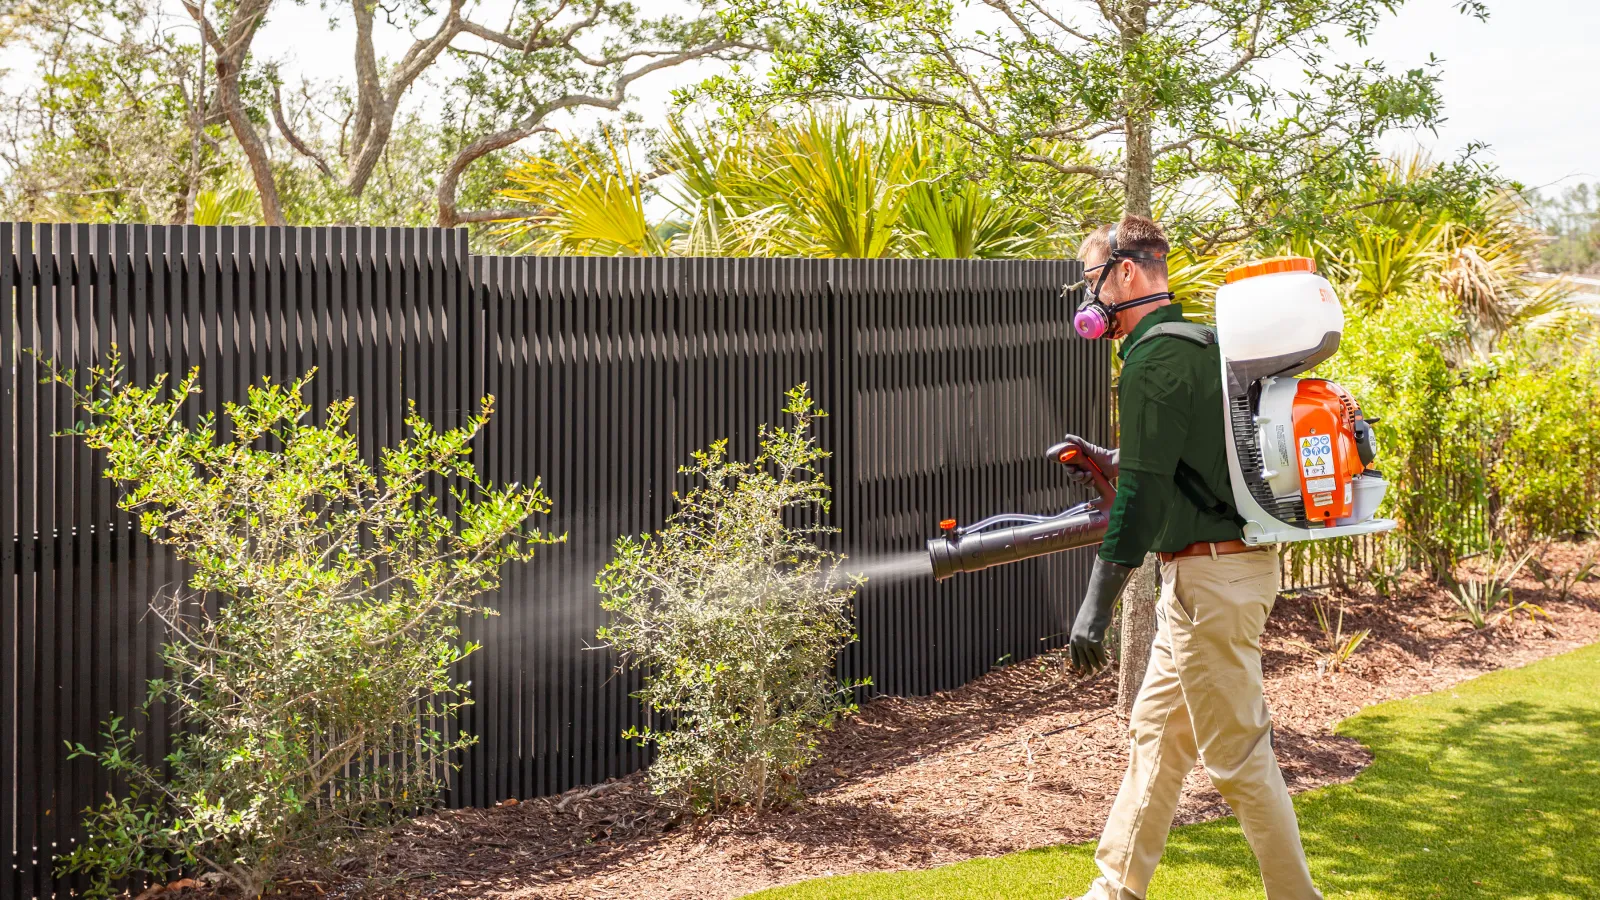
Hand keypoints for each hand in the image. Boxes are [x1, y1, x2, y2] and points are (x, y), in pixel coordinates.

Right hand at [1058, 434, 1118, 485]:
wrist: (1114, 463)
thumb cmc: (1102, 454)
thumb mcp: (1089, 448)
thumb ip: (1078, 442)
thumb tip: (1066, 437)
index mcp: (1077, 459)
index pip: (1067, 465)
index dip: (1067, 468)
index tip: (1071, 469)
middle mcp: (1080, 466)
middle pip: (1071, 474)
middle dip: (1075, 475)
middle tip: (1081, 474)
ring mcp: (1086, 474)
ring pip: (1078, 480)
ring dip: (1083, 479)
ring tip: (1090, 474)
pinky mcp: (1091, 480)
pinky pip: (1086, 485)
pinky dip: (1088, 483)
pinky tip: (1093, 480)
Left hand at [1070, 557, 1134, 672]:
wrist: (1097, 605)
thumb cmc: (1093, 612)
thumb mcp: (1084, 623)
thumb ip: (1084, 632)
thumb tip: (1088, 640)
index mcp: (1073, 636)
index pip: (1073, 653)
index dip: (1076, 662)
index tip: (1078, 669)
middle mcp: (1078, 640)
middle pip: (1082, 657)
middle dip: (1087, 666)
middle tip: (1090, 673)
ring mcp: (1086, 641)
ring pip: (1091, 658)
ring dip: (1096, 665)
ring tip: (1100, 670)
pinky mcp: (1095, 641)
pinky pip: (1100, 655)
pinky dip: (1103, 660)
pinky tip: (1106, 664)